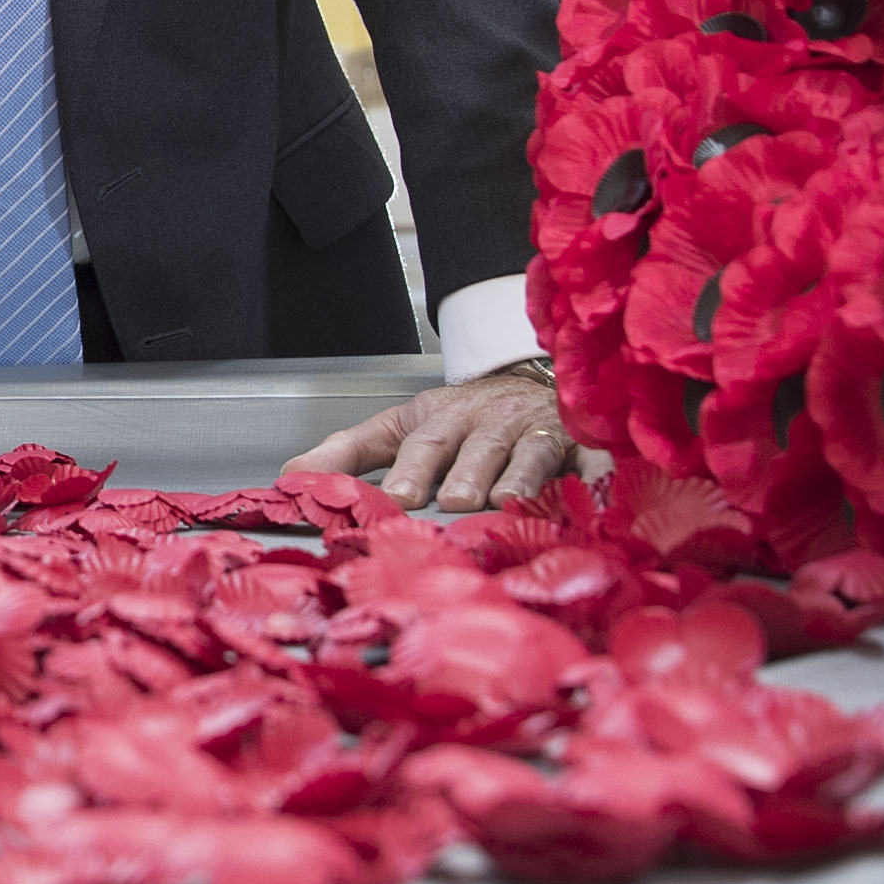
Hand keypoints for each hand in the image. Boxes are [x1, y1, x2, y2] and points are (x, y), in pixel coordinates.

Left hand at [287, 360, 574, 510]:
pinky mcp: (581, 444)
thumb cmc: (460, 419)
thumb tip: (289, 479)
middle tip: (454, 499)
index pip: (421, 444)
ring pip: (529, 453)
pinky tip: (592, 493)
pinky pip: (591, 460)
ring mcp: (537, 433)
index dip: (411, 470)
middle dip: (466, 472)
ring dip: (520, 476)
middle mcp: (490, 424)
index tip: (397, 498)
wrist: (527, 382)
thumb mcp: (401, 427)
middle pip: (476, 448)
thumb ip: (347, 454)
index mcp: (443, 420)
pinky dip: (593, 476)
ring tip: (508, 500)